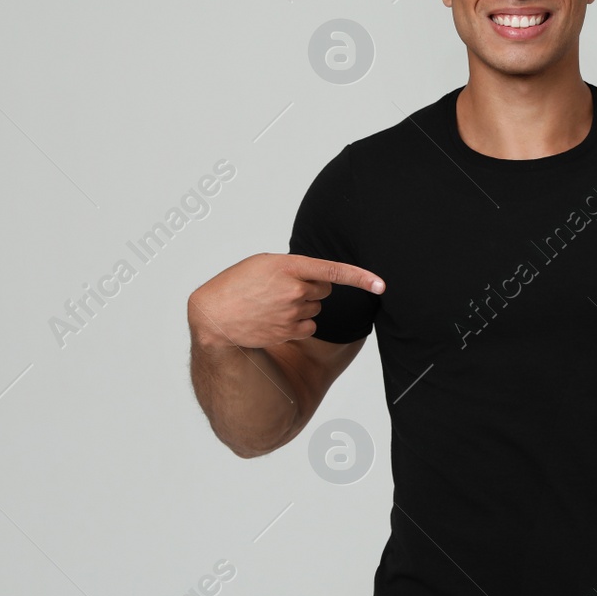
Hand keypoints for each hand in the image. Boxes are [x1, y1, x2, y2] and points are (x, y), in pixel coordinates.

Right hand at [188, 253, 383, 348]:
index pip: (333, 271)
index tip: (381, 284)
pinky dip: (298, 323)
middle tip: (283, 288)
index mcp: (288, 266)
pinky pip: (309, 326)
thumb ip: (293, 267)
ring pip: (316, 308)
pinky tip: (275, 319)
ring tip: (272, 304)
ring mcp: (292, 312)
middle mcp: (294, 290)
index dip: (361, 277)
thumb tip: (317, 279)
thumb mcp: (263, 264)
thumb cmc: (237, 284)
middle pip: (324, 290)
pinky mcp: (289, 331)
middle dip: (311, 288)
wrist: (215, 315)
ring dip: (302, 306)